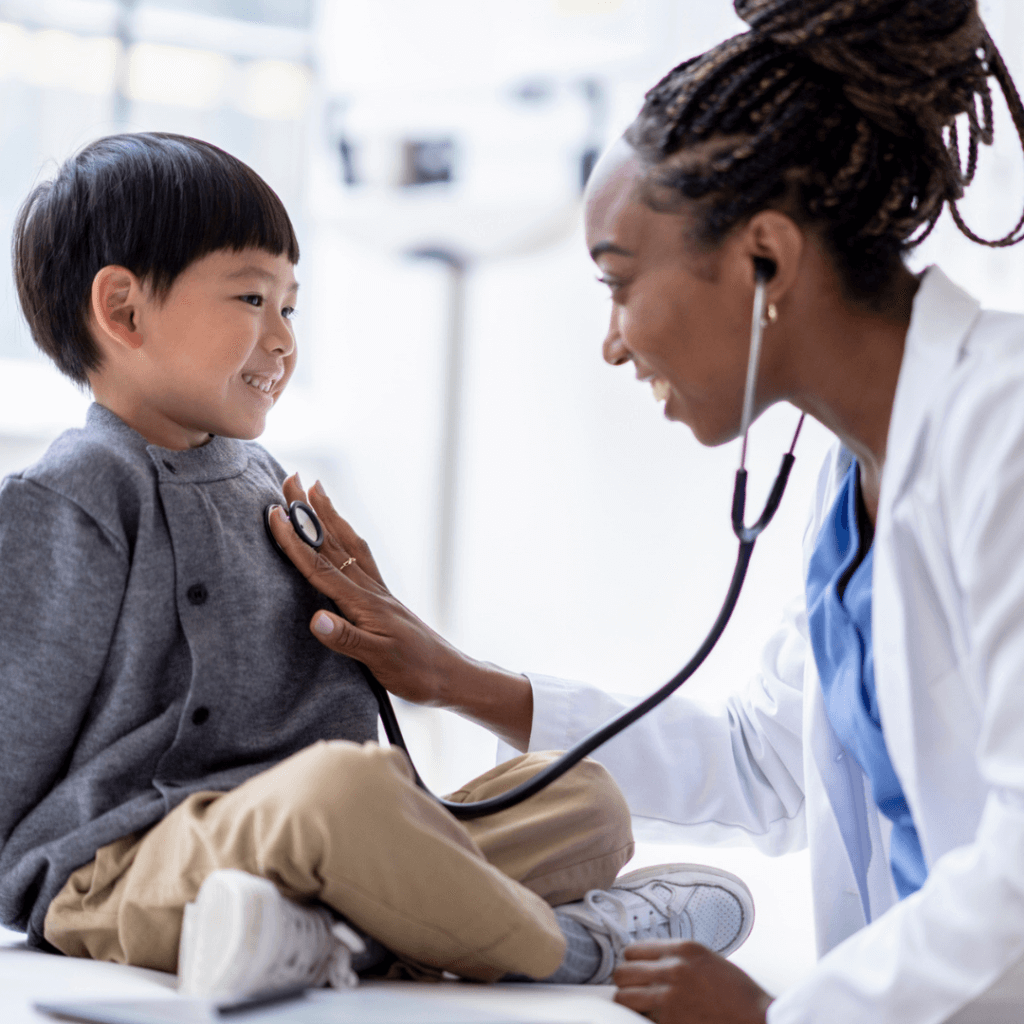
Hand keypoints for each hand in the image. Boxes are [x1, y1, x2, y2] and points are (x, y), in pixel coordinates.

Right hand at [268, 473, 462, 706]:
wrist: (450, 675)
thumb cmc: (416, 672)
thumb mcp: (379, 661)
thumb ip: (347, 640)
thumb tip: (315, 618)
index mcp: (364, 603)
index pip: (321, 567)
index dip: (295, 541)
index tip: (275, 513)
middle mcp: (369, 590)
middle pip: (332, 543)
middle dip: (309, 510)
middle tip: (291, 477)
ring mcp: (377, 591)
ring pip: (347, 544)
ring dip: (329, 516)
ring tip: (316, 489)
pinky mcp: (382, 598)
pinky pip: (360, 557)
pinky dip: (346, 537)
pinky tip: (342, 532)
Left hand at [613, 941, 772, 1023]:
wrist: (757, 1019)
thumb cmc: (737, 994)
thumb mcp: (707, 960)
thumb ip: (677, 958)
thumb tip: (650, 963)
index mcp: (683, 949)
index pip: (633, 950)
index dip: (632, 964)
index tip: (636, 973)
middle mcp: (672, 968)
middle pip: (622, 972)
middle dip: (626, 983)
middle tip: (635, 992)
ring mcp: (669, 996)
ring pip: (623, 997)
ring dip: (629, 1003)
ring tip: (640, 1008)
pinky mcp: (669, 1021)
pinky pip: (638, 1018)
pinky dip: (641, 1019)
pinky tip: (652, 1019)